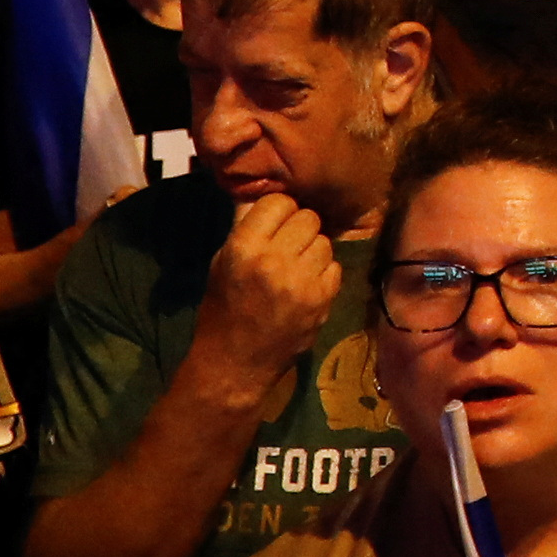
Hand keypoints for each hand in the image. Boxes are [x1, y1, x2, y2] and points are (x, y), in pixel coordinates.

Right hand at [200, 195, 345, 389]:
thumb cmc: (222, 309)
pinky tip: (305, 286)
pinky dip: (323, 272)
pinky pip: (335, 266)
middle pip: (307, 217)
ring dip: (312, 250)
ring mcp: (302, 280)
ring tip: (295, 268)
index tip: (272, 224)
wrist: (235, 362)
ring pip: (324, 241)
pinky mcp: (322, 299)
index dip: (277, 211)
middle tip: (286, 246)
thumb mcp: (221, 264)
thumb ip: (245, 229)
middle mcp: (275, 259)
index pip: (278, 202)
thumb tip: (263, 194)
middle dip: (298, 229)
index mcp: (244, 247)